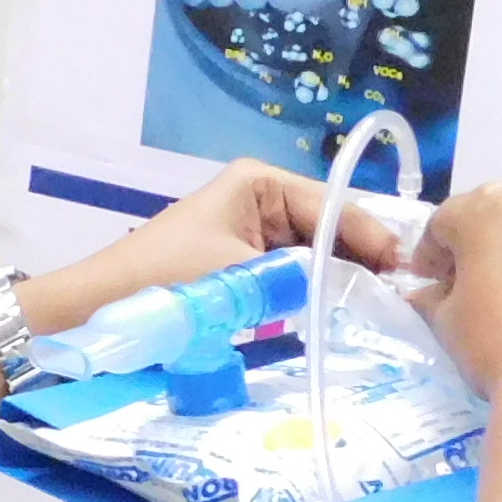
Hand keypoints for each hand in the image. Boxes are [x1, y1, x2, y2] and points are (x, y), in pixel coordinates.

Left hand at [21, 158, 415, 335]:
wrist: (94, 314)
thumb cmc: (161, 283)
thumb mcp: (241, 276)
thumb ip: (305, 278)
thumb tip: (366, 289)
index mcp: (260, 182)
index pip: (337, 207)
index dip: (374, 240)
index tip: (407, 275)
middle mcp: (261, 199)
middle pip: (333, 229)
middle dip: (364, 262)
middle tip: (406, 300)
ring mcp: (252, 233)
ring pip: (318, 256)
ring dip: (345, 283)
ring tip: (385, 312)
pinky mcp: (242, 266)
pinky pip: (294, 277)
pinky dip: (317, 296)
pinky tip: (344, 319)